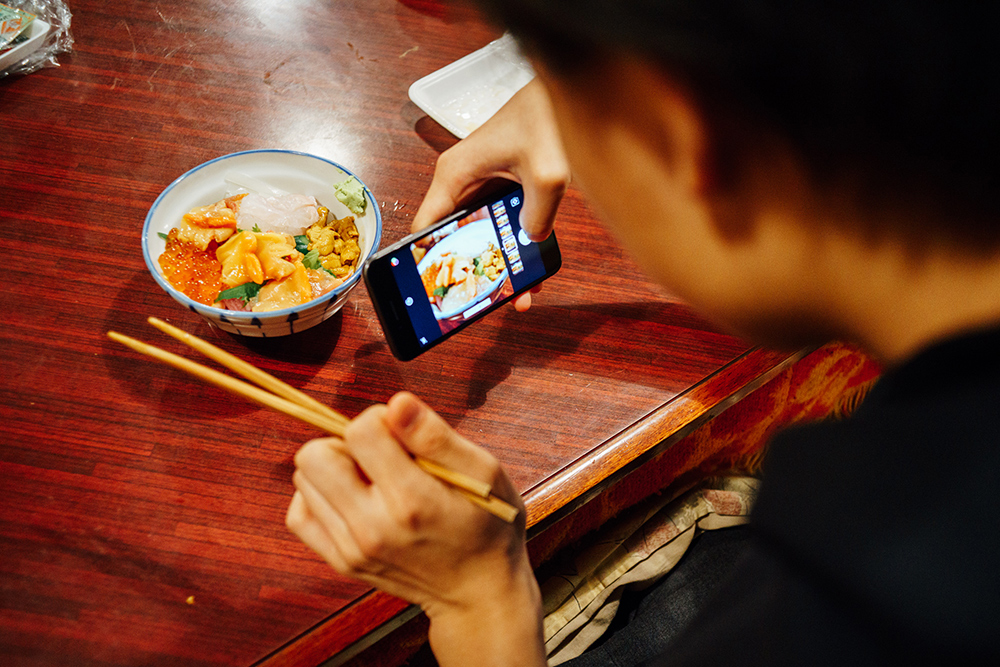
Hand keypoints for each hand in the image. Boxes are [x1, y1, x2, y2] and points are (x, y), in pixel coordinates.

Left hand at [286, 392, 545, 665]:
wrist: (478, 593)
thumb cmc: (488, 524)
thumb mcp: (483, 471)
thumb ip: (435, 436)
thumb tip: (396, 403)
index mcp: (412, 500)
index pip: (360, 431)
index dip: (380, 419)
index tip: (403, 434)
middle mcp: (373, 527)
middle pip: (315, 455)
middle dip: (346, 441)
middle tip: (381, 455)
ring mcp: (352, 549)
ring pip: (305, 480)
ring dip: (334, 467)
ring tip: (373, 478)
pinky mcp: (341, 562)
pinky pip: (299, 515)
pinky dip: (318, 496)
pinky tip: (351, 495)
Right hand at [413, 78, 569, 311]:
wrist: (568, 91)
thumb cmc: (547, 118)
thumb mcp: (547, 173)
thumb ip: (538, 213)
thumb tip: (532, 242)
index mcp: (455, 175)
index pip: (424, 227)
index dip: (424, 261)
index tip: (433, 292)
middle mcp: (463, 182)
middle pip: (453, 237)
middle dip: (470, 271)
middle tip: (486, 302)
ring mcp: (483, 186)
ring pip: (480, 235)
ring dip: (498, 264)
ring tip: (517, 295)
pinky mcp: (503, 188)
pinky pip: (501, 224)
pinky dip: (514, 247)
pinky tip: (533, 269)